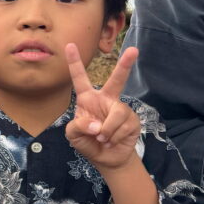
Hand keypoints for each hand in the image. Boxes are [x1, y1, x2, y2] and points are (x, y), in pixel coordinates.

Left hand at [65, 44, 141, 171]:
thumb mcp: (73, 135)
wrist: (106, 158)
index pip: (79, 78)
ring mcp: (120, 109)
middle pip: (116, 80)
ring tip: (103, 139)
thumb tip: (97, 125)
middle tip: (134, 50)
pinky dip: (114, 137)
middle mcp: (106, 100)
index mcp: (88, 99)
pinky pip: (123, 126)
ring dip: (107, 131)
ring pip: (116, 114)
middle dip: (125, 65)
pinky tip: (111, 141)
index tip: (69, 45)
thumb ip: (78, 126)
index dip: (74, 62)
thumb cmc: (87, 142)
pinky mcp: (132, 120)